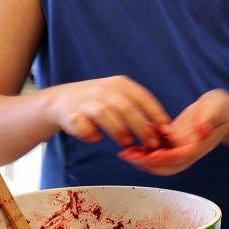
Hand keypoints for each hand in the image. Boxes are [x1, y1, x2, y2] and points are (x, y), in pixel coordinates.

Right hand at [52, 75, 170, 148]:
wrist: (62, 100)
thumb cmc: (99, 102)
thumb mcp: (119, 98)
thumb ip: (138, 111)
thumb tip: (162, 131)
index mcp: (120, 84)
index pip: (143, 97)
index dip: (156, 114)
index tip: (166, 130)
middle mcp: (104, 89)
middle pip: (126, 108)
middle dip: (142, 128)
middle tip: (151, 144)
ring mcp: (87, 100)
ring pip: (105, 114)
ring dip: (118, 131)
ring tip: (127, 144)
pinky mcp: (72, 114)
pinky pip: (83, 125)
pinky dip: (91, 134)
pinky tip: (96, 138)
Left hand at [118, 89, 228, 175]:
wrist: (220, 110)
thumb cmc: (220, 108)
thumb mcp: (217, 108)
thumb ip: (209, 119)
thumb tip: (202, 130)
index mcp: (199, 145)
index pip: (182, 156)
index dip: (166, 158)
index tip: (151, 155)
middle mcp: (188, 151)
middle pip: (167, 165)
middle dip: (148, 163)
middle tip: (130, 156)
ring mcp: (179, 148)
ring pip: (159, 160)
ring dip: (142, 159)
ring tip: (125, 153)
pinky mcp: (172, 141)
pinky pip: (156, 150)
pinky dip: (143, 150)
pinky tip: (130, 144)